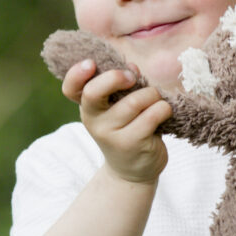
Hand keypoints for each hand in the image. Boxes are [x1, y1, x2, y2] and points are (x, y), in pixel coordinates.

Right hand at [63, 59, 171, 183]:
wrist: (132, 171)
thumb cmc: (127, 130)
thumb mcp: (117, 108)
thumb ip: (120, 86)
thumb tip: (132, 67)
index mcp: (88, 107)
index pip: (71, 89)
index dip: (76, 74)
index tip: (91, 63)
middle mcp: (94, 121)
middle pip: (94, 92)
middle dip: (117, 76)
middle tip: (133, 78)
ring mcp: (111, 135)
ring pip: (134, 101)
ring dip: (152, 95)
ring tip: (155, 102)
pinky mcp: (133, 143)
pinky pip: (153, 114)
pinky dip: (163, 109)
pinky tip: (163, 114)